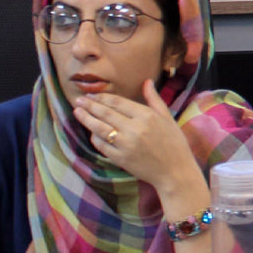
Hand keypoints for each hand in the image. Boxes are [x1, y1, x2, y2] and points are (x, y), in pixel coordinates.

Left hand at [74, 81, 196, 192]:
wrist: (175, 171)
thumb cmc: (174, 143)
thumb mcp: (167, 118)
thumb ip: (154, 99)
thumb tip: (147, 81)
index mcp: (147, 116)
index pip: (118, 102)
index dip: (102, 97)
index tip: (92, 95)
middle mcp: (135, 128)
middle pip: (106, 113)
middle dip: (90, 105)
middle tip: (79, 100)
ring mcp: (126, 144)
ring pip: (100, 128)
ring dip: (86, 119)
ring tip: (77, 111)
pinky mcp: (120, 158)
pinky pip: (102, 145)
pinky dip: (94, 137)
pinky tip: (91, 131)